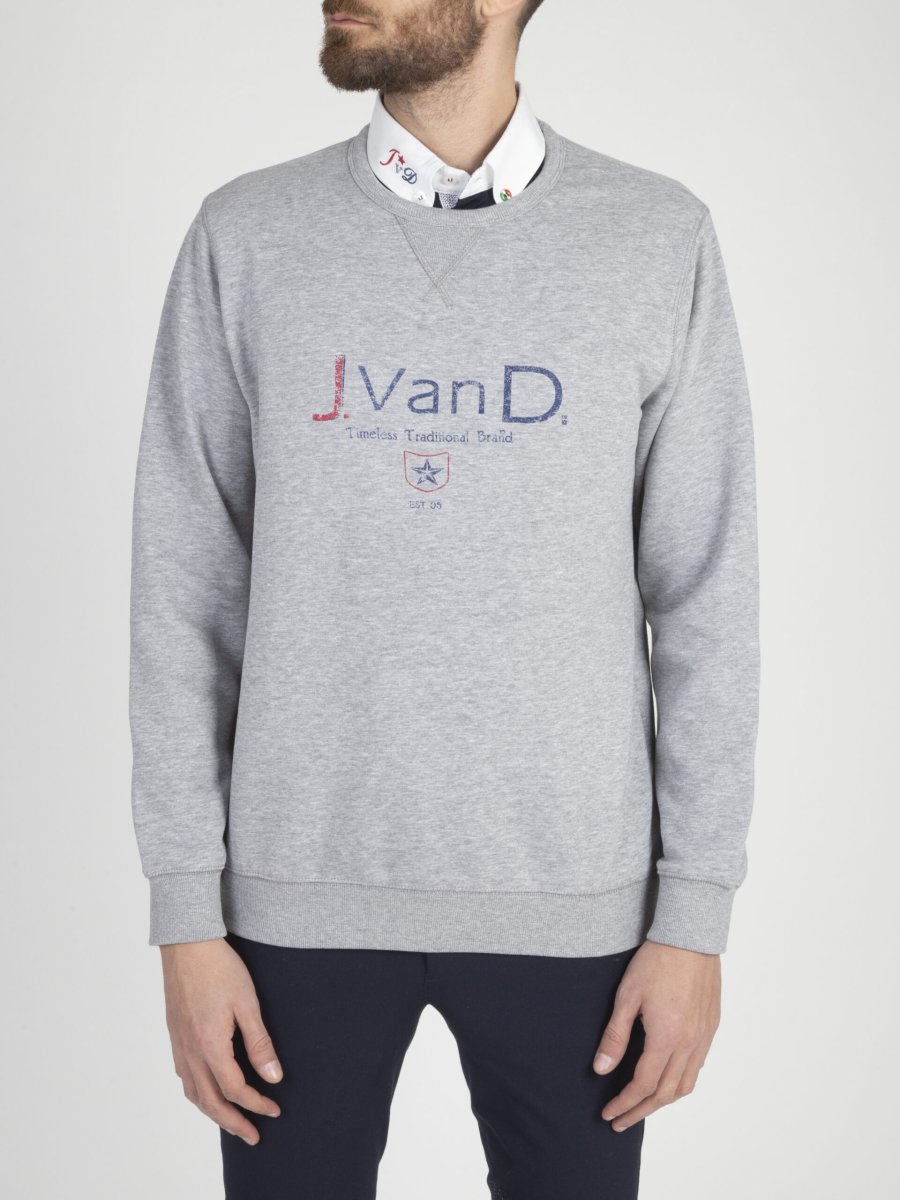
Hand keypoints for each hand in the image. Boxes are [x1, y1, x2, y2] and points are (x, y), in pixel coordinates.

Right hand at [160, 938, 283, 1145]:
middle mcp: (190, 1051)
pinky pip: (185, 1077)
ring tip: (233, 1122)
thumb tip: (273, 1077)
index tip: (274, 1110)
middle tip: (254, 1136)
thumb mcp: (248, 1003)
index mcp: (210, 1045)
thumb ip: (260, 1043)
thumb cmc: (220, 968)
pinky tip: (208, 1092)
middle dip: (234, 1122)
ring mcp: (179, 1045)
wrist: (187, 944)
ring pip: (193, 1093)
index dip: (256, 1104)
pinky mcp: (175, 1035)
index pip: (235, 1089)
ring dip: (214, 1113)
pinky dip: (198, 1095)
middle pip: (210, 1101)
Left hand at [592, 939, 720, 1130]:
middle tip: (620, 1121)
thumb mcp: (627, 997)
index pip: (643, 1085)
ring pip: (685, 1085)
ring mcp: (704, 1037)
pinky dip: (680, 1082)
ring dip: (663, 1102)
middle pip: (665, 1093)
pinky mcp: (711, 1027)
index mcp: (667, 1038)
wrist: (690, 938)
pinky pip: (698, 1067)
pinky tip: (667, 1080)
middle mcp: (690, 1044)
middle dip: (640, 1111)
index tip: (609, 1114)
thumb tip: (602, 1069)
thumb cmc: (656, 962)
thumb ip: (615, 1036)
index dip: (624, 1103)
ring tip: (642, 1107)